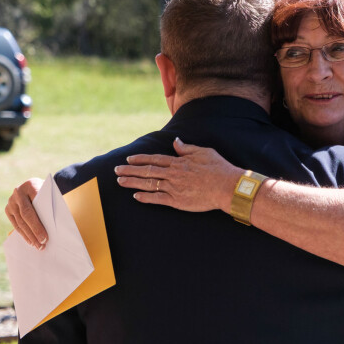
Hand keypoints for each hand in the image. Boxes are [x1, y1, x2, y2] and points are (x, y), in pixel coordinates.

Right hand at [6, 177, 46, 248]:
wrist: (35, 187)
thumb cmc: (46, 194)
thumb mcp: (50, 196)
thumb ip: (49, 207)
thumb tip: (54, 228)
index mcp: (31, 185)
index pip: (35, 206)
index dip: (39, 224)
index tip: (46, 236)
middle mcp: (18, 192)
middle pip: (26, 215)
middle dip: (34, 231)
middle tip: (42, 243)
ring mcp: (11, 201)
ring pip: (20, 222)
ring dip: (29, 236)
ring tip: (38, 246)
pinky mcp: (8, 209)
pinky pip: (16, 224)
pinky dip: (23, 234)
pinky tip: (30, 241)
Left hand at [115, 138, 242, 212]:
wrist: (227, 187)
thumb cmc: (218, 169)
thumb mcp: (203, 152)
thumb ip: (187, 148)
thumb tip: (176, 142)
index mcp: (178, 162)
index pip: (154, 159)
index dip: (140, 159)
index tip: (129, 159)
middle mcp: (173, 174)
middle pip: (147, 171)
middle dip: (129, 171)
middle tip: (116, 171)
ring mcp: (174, 188)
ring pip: (148, 184)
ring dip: (132, 183)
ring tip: (120, 182)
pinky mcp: (177, 201)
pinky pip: (157, 199)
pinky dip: (146, 198)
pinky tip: (136, 197)